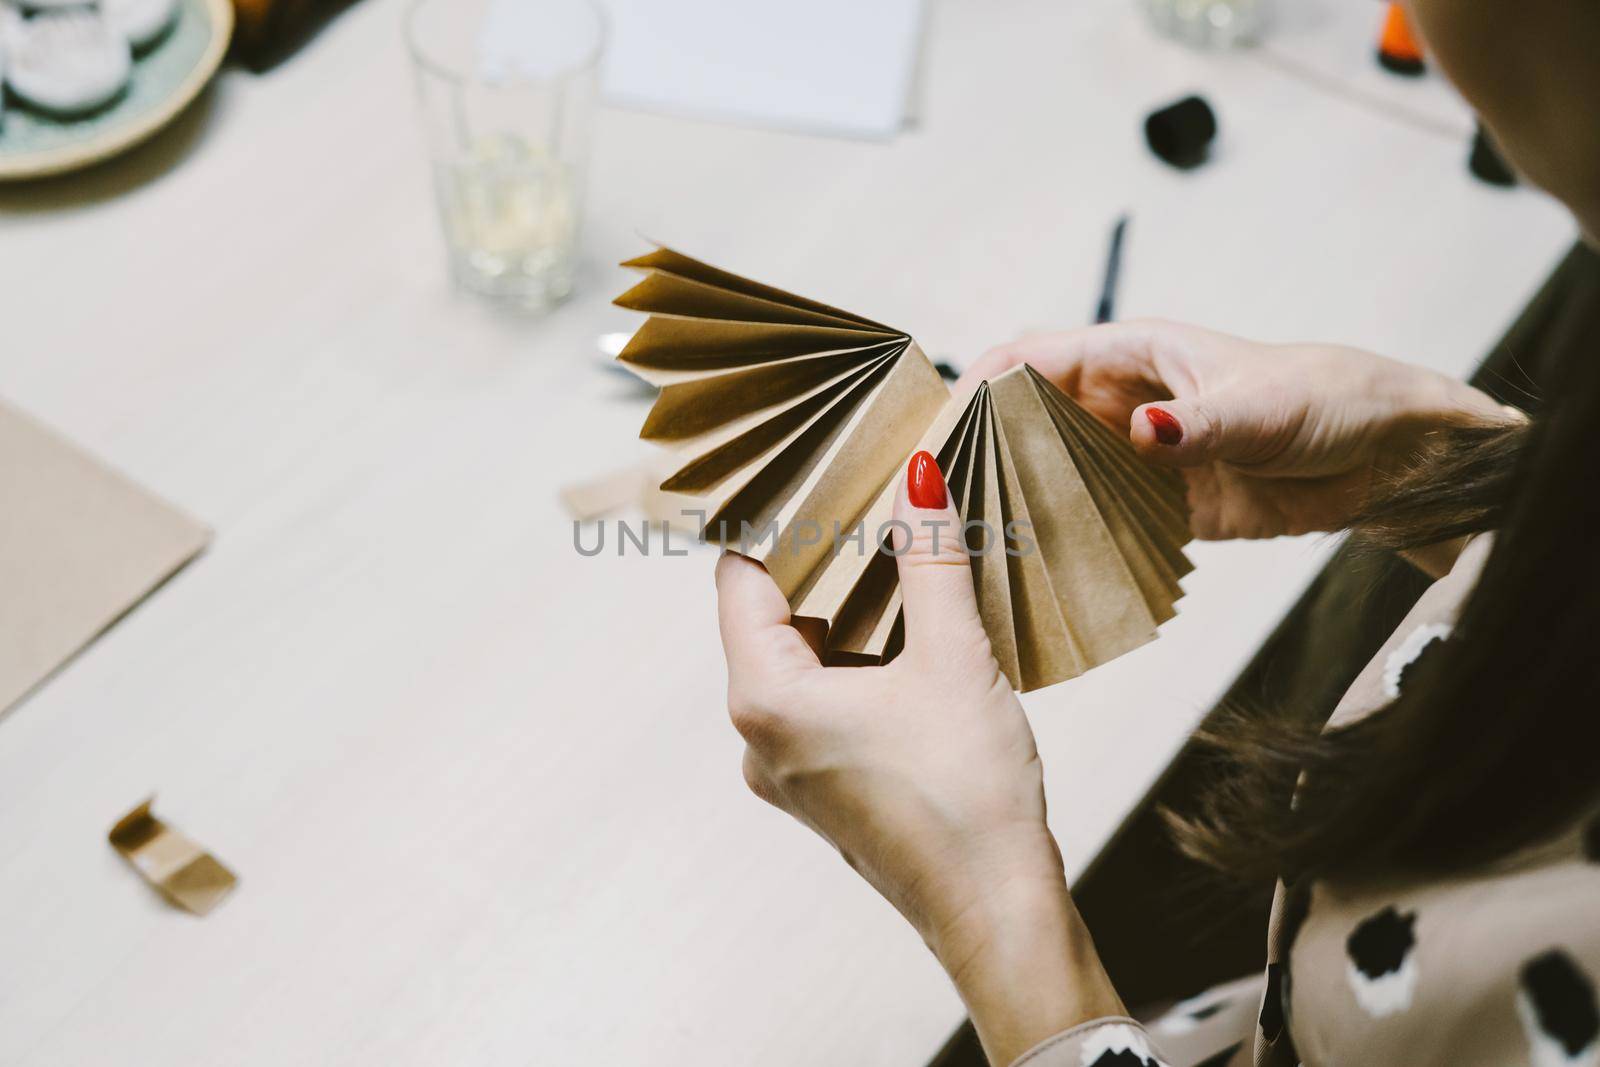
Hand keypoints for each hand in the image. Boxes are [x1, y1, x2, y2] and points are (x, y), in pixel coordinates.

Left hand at [716, 452, 1121, 1065]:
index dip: (777, 523)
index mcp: (764, 699)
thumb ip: (930, 560)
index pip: (741, 580)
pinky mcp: (826, 789)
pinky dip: (859, 661)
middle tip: (870, 501)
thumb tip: (918, 477)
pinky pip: (825, 702)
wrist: (997, 913)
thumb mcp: (952, 658)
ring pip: (802, 661)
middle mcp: (759, 736)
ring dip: (847, 612)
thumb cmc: (967, 795)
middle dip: (822, 561)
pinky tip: (912, 634)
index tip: (819, 476)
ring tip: (899, 557)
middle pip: (770, 619)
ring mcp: (789, 768)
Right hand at [961, 320, 1510, 538]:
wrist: (1389, 458)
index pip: (1029, 358)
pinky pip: (1097, 523)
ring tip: (974, 546)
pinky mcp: (1159, 508)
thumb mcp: (1262, 406)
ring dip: (1020, 504)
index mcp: (1133, 356)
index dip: (976, 386)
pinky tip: (1038, 573)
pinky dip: (1068, 543)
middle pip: (1027, 421)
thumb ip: (1200, 424)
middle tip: (939, 502)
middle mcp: (1121, 404)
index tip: (938, 429)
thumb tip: (1145, 435)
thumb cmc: (1328, 398)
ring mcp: (1136, 459)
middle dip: (982, 453)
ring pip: (1054, 475)